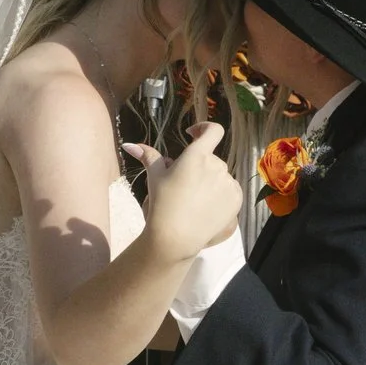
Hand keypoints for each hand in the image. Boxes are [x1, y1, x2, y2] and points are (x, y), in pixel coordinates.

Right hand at [134, 120, 243, 263]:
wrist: (176, 236)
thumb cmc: (162, 203)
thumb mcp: (154, 177)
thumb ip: (148, 156)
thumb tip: (129, 144)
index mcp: (197, 155)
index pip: (213, 130)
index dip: (204, 128)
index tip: (193, 135)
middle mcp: (217, 165)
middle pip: (210, 158)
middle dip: (198, 166)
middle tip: (183, 184)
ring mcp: (228, 182)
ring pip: (220, 175)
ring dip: (209, 180)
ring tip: (194, 200)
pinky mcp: (236, 198)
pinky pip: (230, 189)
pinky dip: (220, 194)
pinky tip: (206, 207)